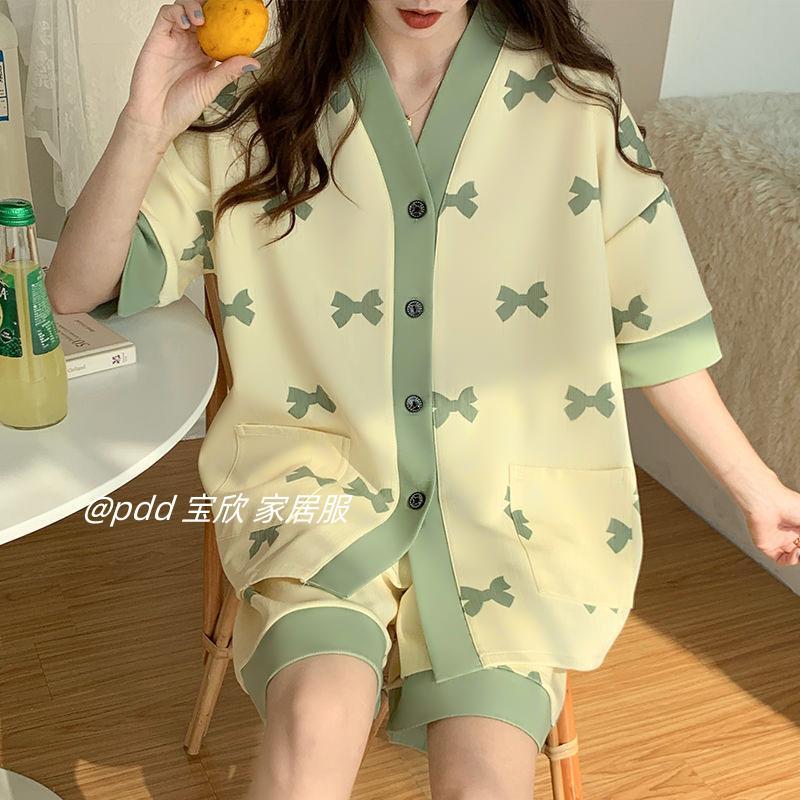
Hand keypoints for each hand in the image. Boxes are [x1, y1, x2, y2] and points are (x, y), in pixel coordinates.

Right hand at [121, 1, 260, 149]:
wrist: (157, 118)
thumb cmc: (181, 107)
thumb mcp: (211, 88)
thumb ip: (230, 71)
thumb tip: (254, 62)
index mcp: (205, 55)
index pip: (218, 30)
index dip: (228, 20)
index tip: (241, 16)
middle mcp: (189, 44)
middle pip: (201, 14)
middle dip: (212, 7)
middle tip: (224, 7)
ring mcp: (174, 39)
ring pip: (183, 8)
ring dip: (194, 5)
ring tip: (203, 20)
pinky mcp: (157, 38)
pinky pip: (166, 15)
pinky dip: (177, 12)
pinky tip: (188, 24)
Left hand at [740, 478, 799, 565]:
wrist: (767, 503)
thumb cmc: (787, 503)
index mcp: (797, 524)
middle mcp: (788, 532)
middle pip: (799, 549)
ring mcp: (778, 539)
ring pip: (792, 556)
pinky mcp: (767, 545)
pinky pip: (780, 559)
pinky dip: (791, 560)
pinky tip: (796, 553)